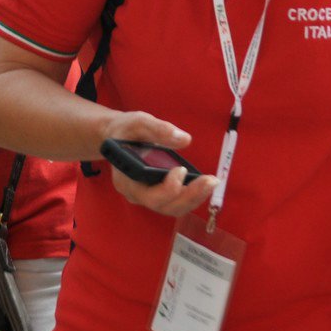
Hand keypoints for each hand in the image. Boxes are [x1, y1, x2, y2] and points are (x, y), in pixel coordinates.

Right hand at [100, 112, 216, 217]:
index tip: (181, 169)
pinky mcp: (157, 195)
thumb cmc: (125, 131)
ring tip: (212, 182)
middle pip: (164, 206)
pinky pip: (175, 202)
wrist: (118, 137)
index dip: (167, 188)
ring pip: (172, 208)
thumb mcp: (137, 122)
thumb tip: (184, 139)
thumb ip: (158, 129)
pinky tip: (205, 183)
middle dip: (189, 195)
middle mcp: (135, 194)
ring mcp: (146, 197)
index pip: (148, 194)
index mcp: (126, 179)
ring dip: (195, 198)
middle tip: (210, 181)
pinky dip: (192, 196)